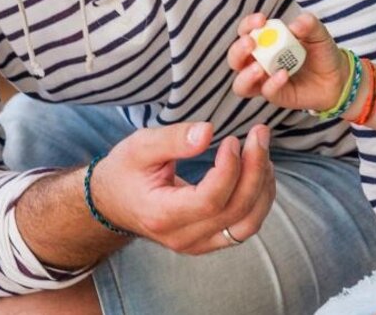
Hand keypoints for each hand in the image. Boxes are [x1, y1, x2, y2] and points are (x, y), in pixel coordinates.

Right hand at [89, 121, 274, 254]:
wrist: (112, 203)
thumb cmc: (125, 171)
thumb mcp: (139, 146)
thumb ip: (173, 139)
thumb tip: (208, 131)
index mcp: (162, 215)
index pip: (210, 199)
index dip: (230, 169)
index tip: (233, 139)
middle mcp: (182, 237)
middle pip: (235, 211)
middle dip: (255, 169)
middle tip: (259, 134)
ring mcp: (197, 244)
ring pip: (247, 224)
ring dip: (263, 187)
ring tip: (262, 151)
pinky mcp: (208, 242)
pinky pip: (244, 227)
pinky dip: (258, 199)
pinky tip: (258, 171)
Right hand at [228, 13, 349, 112]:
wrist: (337, 77)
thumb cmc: (321, 52)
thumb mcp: (318, 33)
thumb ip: (308, 24)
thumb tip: (295, 24)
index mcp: (264, 41)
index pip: (246, 31)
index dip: (248, 24)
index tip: (261, 20)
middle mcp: (259, 61)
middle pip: (235, 58)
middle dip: (238, 50)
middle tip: (251, 43)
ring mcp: (265, 81)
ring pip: (240, 83)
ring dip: (246, 75)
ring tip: (259, 68)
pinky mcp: (275, 96)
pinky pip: (266, 92)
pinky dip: (272, 84)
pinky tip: (283, 75)